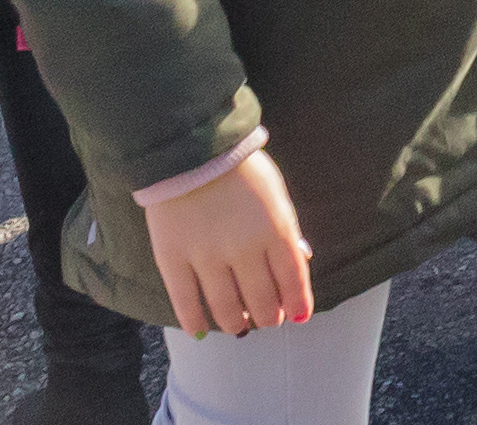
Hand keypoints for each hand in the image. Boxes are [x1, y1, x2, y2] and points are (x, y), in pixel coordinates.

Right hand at [141, 147, 313, 339]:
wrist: (190, 147)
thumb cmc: (240, 169)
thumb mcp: (276, 193)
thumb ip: (287, 230)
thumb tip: (303, 259)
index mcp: (275, 229)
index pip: (292, 280)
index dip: (297, 303)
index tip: (297, 316)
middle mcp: (244, 248)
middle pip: (262, 301)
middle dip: (269, 316)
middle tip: (268, 319)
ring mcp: (207, 256)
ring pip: (226, 309)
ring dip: (237, 323)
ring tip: (240, 325)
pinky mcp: (173, 259)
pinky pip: (185, 302)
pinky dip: (194, 321)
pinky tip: (200, 329)